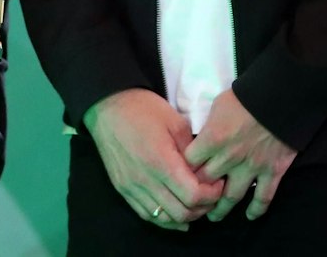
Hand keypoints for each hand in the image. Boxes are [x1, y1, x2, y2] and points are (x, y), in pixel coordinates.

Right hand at [83, 89, 221, 230]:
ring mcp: (132, 188)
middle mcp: (145, 181)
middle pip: (181, 213)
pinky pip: (146, 215)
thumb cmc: (144, 109)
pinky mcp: (122, 189)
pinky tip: (176, 215)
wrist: (108, 106)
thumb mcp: (176, 122)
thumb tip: (204, 172)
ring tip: (194, 204)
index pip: (193, 195)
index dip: (212, 195)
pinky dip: (164, 219)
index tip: (218, 183)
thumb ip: (192, 151)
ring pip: (164, 219)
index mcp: (161, 162)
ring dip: (184, 216)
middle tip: (211, 195)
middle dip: (202, 208)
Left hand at [183, 90, 296, 221]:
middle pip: (206, 183)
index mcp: (213, 139)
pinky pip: (263, 197)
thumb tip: (201, 138)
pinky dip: (257, 209)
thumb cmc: (247, 96)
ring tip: (214, 216)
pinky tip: (251, 216)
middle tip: (192, 200)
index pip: (189, 164)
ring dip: (221, 210)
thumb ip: (209, 126)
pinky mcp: (272, 171)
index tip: (180, 174)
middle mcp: (229, 158)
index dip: (183, 170)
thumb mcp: (218, 105)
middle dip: (197, 193)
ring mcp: (252, 167)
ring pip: (232, 197)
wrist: (282, 97)